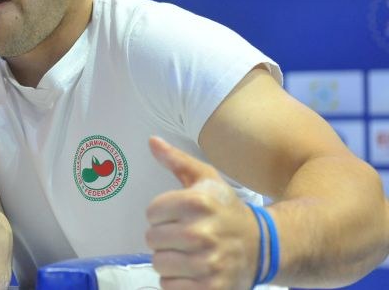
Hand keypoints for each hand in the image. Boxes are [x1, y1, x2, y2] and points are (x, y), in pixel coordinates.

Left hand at [146, 136, 259, 289]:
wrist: (265, 245)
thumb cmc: (227, 209)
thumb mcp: (206, 179)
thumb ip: (176, 160)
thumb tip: (152, 141)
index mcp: (198, 202)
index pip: (152, 212)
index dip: (162, 214)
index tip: (179, 215)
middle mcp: (202, 233)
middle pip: (152, 239)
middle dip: (164, 237)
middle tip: (185, 236)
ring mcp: (207, 264)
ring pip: (159, 264)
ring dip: (170, 261)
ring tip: (190, 253)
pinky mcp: (211, 288)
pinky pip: (169, 287)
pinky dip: (177, 282)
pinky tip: (194, 272)